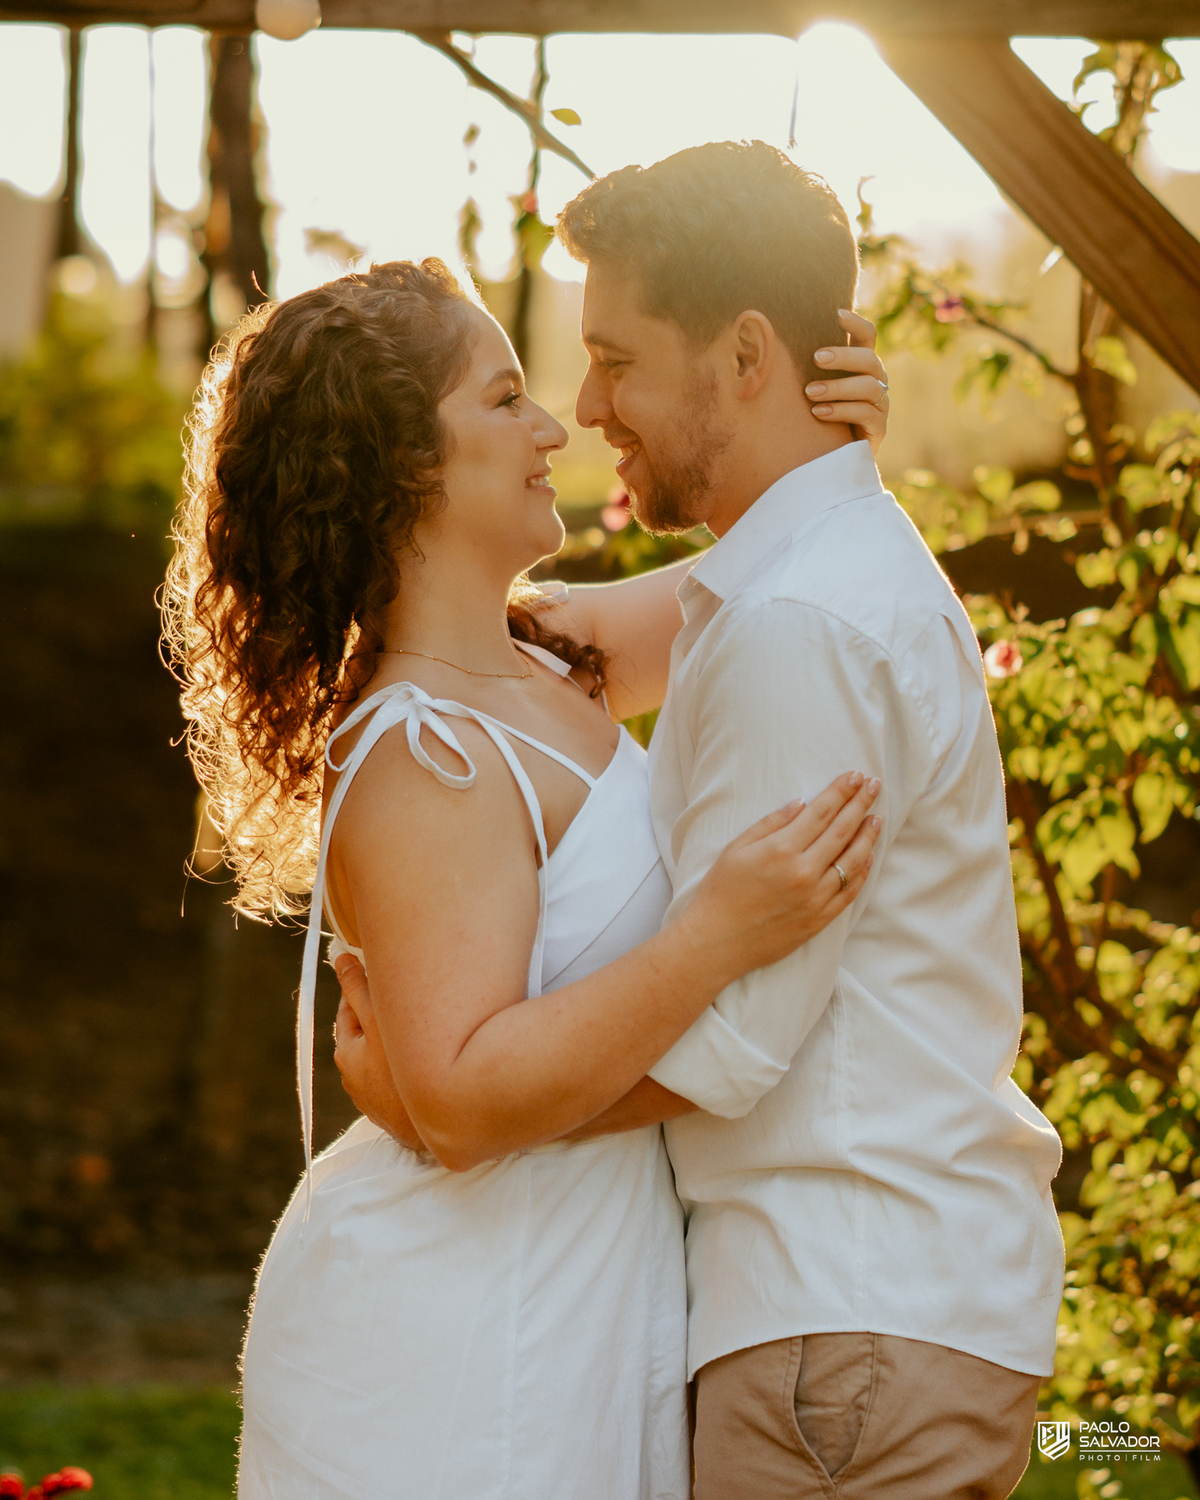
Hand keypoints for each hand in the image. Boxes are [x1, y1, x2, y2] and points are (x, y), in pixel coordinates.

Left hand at [333, 954, 427, 1153]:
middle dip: (377, 1013)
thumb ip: (358, 989)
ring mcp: (374, 1099)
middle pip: (364, 1034)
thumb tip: (339, 959)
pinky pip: (396, 1078)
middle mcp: (355, 1079)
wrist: (432, 1127)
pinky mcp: (396, 1113)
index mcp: (347, 1054)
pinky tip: (420, 1058)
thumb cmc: (402, 1071)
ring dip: (391, 1041)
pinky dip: (403, 1064)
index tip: (376, 970)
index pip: (349, 1008)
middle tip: (398, 993)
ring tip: (411, 1024)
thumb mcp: (379, 1021)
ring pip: (380, 1057)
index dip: (361, 987)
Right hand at [678, 772, 881, 986]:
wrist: (717, 940)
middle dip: (860, 805)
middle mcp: (803, 871)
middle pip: (842, 831)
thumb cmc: (721, 891)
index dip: (841, 792)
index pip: (821, 813)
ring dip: (867, 836)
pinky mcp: (820, 919)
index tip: (855, 776)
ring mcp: (815, 897)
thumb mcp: (737, 848)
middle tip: (874, 786)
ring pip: (852, 861)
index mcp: (781, 849)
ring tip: (876, 818)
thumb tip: (802, 804)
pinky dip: (862, 872)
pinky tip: (868, 856)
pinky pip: (849, 891)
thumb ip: (771, 823)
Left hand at [808, 310, 888, 454]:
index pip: (867, 336)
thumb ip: (805, 368)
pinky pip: (866, 414)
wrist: (830, 458)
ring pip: (869, 387)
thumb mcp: (812, 389)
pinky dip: (840, 411)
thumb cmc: (816, 416)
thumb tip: (768, 341)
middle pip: (869, 359)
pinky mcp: (879, 429)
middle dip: (843, 356)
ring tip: (810, 392)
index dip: (856, 323)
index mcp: (861, 366)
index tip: (836, 313)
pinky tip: (817, 413)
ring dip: (837, 387)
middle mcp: (876, 381)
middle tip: (815, 358)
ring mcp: (880, 405)